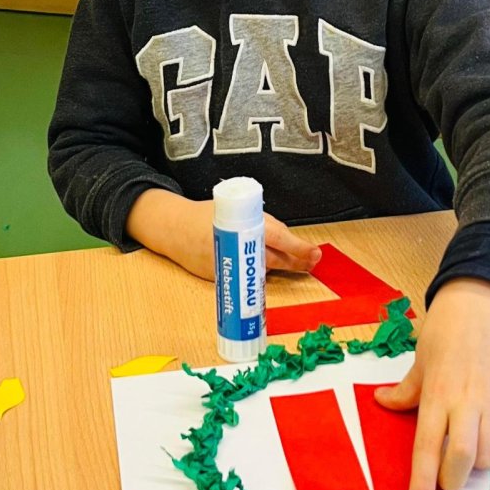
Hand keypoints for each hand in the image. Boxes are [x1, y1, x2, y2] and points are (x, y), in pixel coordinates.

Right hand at [126, 189, 320, 281]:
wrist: (174, 230)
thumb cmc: (207, 217)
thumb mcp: (236, 210)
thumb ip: (260, 224)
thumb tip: (288, 239)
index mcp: (242, 225)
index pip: (277, 238)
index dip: (299, 248)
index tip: (315, 253)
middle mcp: (236, 247)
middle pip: (274, 259)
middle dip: (297, 262)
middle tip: (313, 261)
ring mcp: (228, 265)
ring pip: (262, 270)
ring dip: (281, 268)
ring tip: (298, 264)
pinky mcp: (219, 279)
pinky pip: (245, 279)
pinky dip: (257, 274)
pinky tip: (265, 270)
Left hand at [375, 278, 489, 489]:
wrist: (485, 300)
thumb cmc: (448, 329)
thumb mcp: (420, 359)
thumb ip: (405, 390)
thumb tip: (381, 403)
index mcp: (436, 394)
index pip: (426, 449)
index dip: (421, 484)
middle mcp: (467, 401)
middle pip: (461, 460)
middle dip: (453, 481)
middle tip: (448, 480)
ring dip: (480, 465)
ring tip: (473, 454)